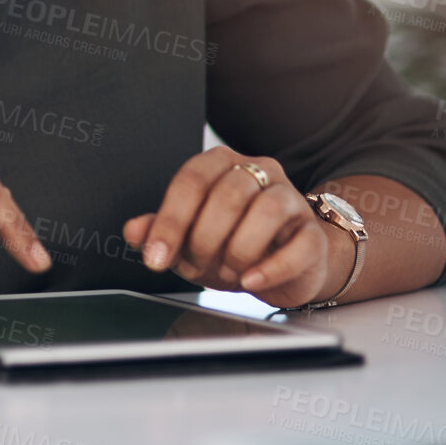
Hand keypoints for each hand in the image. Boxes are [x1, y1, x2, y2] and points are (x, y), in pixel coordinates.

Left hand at [121, 144, 352, 309]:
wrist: (286, 264)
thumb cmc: (232, 243)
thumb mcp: (189, 238)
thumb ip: (160, 231)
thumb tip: (133, 231)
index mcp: (221, 164)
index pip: (191, 180)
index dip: (170, 221)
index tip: (156, 257)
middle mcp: (258, 172)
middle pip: (227, 195)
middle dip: (203, 239)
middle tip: (195, 268)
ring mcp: (290, 199)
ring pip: (264, 212)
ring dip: (237, 251)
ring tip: (227, 272)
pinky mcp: (312, 234)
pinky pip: (297, 247)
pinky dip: (270, 268)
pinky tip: (251, 280)